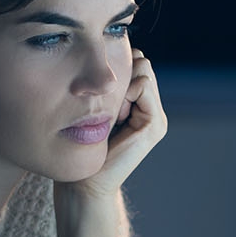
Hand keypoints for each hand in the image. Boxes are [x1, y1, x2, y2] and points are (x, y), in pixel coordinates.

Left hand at [67, 47, 166, 198]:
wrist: (84, 182)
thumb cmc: (80, 145)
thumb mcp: (94, 108)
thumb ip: (106, 87)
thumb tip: (110, 54)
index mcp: (138, 105)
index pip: (135, 63)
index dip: (115, 72)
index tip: (99, 97)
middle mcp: (151, 109)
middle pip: (141, 63)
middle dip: (120, 76)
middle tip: (106, 106)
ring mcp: (156, 118)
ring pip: (143, 70)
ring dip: (121, 87)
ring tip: (110, 114)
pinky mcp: (154, 124)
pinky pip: (143, 85)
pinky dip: (125, 94)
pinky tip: (115, 118)